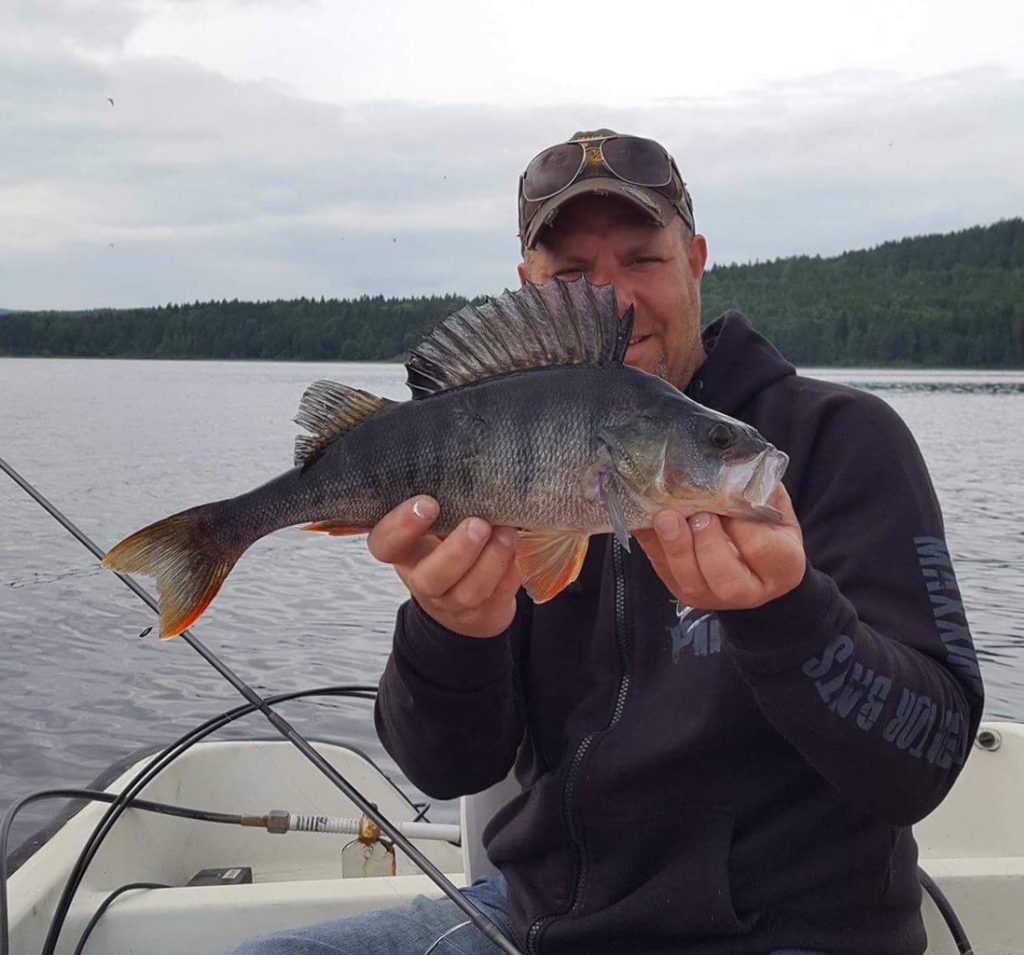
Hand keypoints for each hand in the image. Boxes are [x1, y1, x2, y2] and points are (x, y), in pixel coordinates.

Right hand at [367, 496, 521, 637]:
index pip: (385, 544)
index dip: (402, 527)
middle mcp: (422, 579)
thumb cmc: (448, 544)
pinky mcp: (483, 613)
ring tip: (507, 532)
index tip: (428, 504)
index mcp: (403, 551)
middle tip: (478, 524)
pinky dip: (511, 569)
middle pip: (431, 577)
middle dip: (458, 550)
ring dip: (493, 559)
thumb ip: (445, 502)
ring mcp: (453, 602)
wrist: (465, 598)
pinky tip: (517, 547)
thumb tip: (472, 471)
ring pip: (469, 591)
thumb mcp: (436, 523)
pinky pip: (499, 594)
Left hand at [633, 486, 804, 610]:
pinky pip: (662, 570)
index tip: (729, 497)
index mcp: (782, 567)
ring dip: (675, 547)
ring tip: (666, 517)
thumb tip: (726, 467)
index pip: (762, 549)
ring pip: (690, 582)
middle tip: (697, 513)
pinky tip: (645, 519)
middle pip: (725, 579)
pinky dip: (651, 543)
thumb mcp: (774, 505)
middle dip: (706, 542)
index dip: (742, 525)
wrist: (755, 562)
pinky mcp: (681, 590)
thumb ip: (758, 490)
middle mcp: (748, 590)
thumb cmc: (767, 527)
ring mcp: (711, 595)